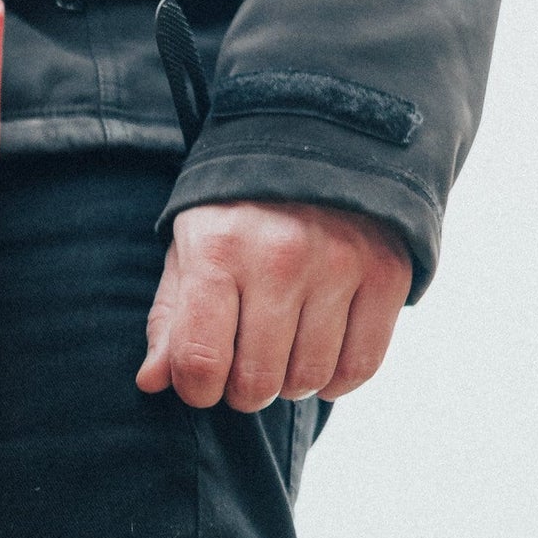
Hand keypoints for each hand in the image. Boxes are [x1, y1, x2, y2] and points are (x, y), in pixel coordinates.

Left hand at [136, 200, 412, 410]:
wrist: (316, 145)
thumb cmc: (236, 213)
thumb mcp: (188, 252)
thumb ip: (169, 320)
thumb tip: (151, 382)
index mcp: (217, 250)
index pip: (201, 361)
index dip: (196, 391)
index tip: (200, 384)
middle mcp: (280, 257)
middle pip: (257, 381)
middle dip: (241, 392)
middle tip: (241, 371)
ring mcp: (339, 265)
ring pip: (308, 380)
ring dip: (288, 385)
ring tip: (279, 356)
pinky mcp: (386, 273)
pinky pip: (360, 366)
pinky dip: (335, 380)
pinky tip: (317, 358)